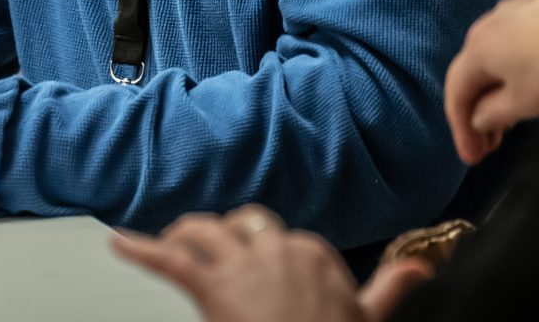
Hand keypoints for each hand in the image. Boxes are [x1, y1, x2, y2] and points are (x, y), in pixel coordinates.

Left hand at [112, 205, 431, 321]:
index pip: (277, 235)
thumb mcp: (369, 319)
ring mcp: (244, 265)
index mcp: (313, 251)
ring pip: (204, 232)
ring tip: (168, 243)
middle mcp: (278, 247)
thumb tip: (418, 265)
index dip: (258, 249)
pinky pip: (171, 260)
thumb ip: (389, 287)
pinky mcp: (213, 287)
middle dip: (222, 236)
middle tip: (207, 250)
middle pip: (240, 225)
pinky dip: (141, 248)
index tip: (252, 266)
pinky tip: (119, 242)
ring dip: (183, 236)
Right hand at [444, 0, 538, 164]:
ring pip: (493, 58)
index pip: (456, 92)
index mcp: (476, 48)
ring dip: (494, 93)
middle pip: (473, 75)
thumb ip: (492, 114)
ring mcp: (511, 12)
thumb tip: (478, 118)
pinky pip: (511, 44)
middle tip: (487, 148)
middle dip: (477, 114)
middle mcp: (486, 24)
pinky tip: (523, 89)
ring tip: (506, 125)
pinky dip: (510, 71)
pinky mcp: (535, 8)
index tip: (471, 158)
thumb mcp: (523, 103)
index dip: (460, 129)